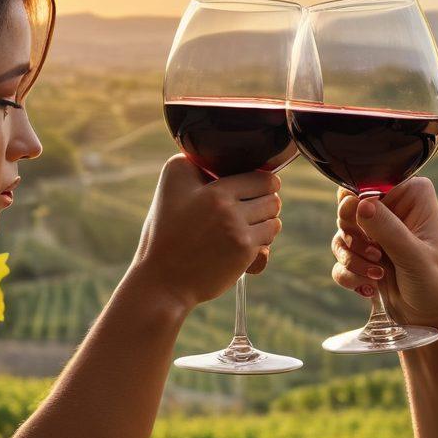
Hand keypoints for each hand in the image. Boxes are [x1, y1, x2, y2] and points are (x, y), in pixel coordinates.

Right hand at [131, 155, 281, 310]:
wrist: (162, 280)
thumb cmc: (166, 233)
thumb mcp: (171, 186)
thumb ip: (195, 163)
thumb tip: (218, 158)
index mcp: (214, 190)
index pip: (264, 178)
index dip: (263, 183)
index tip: (256, 188)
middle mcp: (229, 209)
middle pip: (273, 199)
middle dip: (265, 204)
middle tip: (249, 210)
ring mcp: (238, 233)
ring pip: (274, 222)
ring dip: (265, 225)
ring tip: (245, 227)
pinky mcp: (244, 255)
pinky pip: (268, 245)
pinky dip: (261, 246)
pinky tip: (242, 246)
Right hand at [331, 178, 437, 328]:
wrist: (432, 320)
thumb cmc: (436, 284)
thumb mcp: (414, 256)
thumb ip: (387, 230)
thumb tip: (359, 204)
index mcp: (412, 195)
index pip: (371, 182)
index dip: (359, 204)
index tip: (363, 228)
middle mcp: (393, 209)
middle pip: (348, 207)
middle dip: (355, 237)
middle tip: (375, 255)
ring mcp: (377, 232)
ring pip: (341, 235)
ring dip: (353, 259)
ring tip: (378, 275)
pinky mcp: (364, 254)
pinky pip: (340, 257)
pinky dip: (350, 274)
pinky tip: (370, 287)